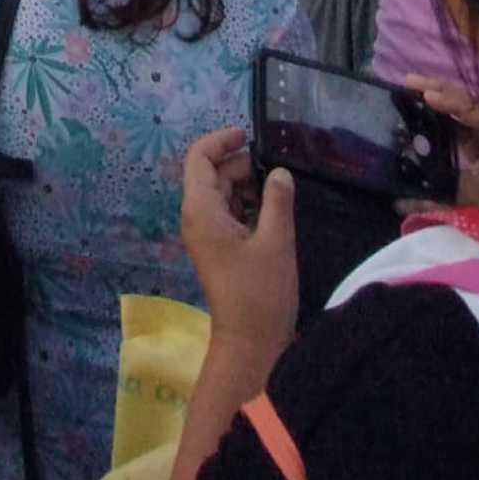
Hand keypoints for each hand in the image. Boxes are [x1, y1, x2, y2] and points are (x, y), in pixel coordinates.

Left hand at [179, 128, 296, 363]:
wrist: (250, 344)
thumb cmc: (260, 292)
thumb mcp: (276, 240)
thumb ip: (277, 199)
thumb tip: (279, 172)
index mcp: (201, 209)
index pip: (199, 157)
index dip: (221, 140)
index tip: (250, 135)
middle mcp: (197, 217)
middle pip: (213, 173)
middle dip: (243, 166)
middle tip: (279, 174)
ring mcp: (206, 234)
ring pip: (224, 193)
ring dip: (249, 187)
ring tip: (281, 194)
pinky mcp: (219, 248)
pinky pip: (230, 213)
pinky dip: (249, 206)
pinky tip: (275, 213)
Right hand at [402, 73, 478, 210]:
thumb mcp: (476, 214)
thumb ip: (440, 207)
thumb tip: (397, 201)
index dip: (455, 103)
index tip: (428, 97)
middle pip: (473, 106)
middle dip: (442, 90)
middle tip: (409, 81)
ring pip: (467, 113)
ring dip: (441, 98)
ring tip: (411, 89)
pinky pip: (463, 126)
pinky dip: (444, 116)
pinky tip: (424, 112)